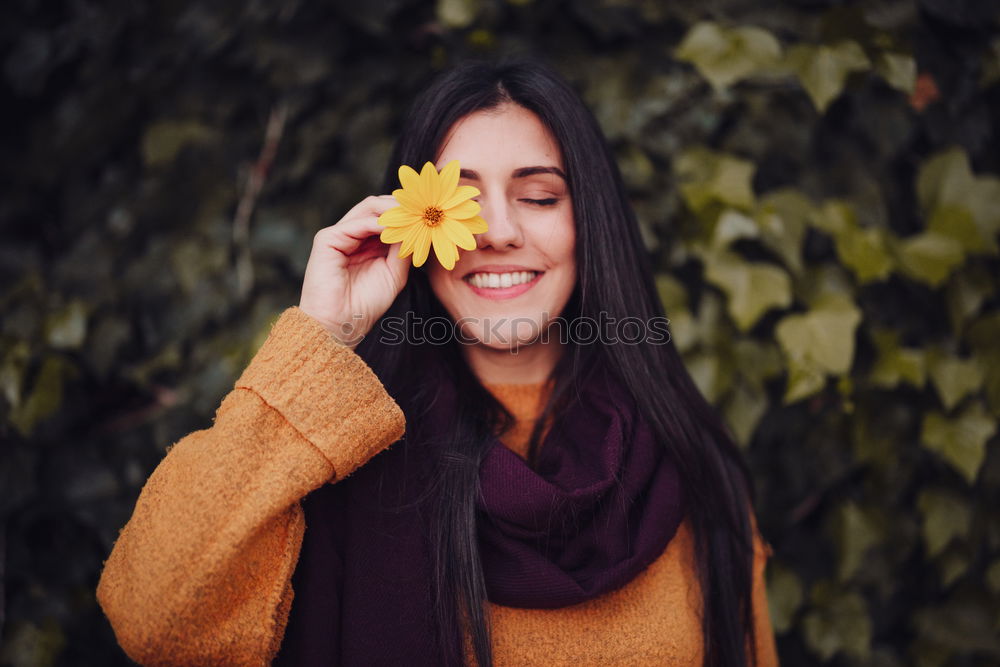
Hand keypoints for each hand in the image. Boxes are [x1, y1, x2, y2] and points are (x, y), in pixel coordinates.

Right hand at [299, 195, 409, 347]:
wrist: (341, 324)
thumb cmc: (366, 304)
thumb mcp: (395, 273)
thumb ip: (403, 248)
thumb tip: (417, 226)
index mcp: (368, 242)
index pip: (389, 217)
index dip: (408, 214)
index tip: (430, 215)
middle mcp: (353, 235)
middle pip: (378, 207)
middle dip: (402, 207)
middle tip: (423, 211)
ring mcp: (339, 234)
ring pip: (368, 208)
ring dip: (392, 211)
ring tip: (411, 217)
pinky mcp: (327, 239)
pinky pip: (355, 223)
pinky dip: (376, 223)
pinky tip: (393, 228)